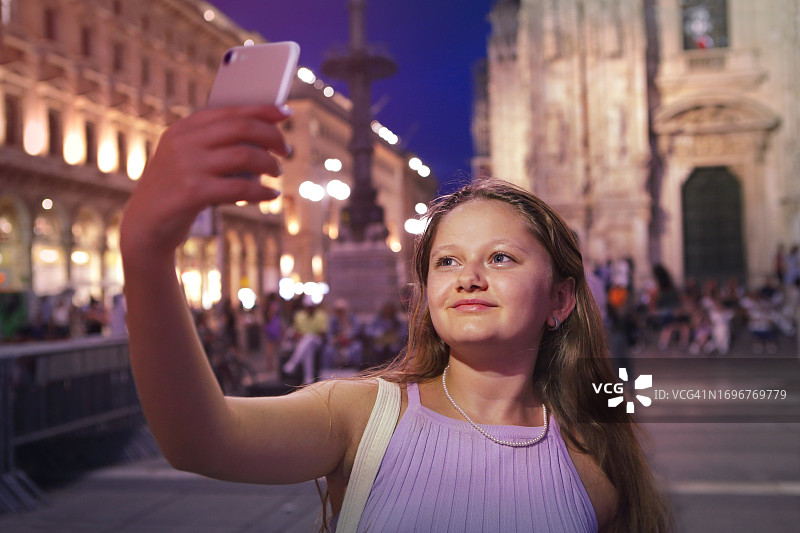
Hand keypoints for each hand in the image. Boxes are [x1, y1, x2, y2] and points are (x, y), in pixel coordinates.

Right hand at [121, 105, 289, 257]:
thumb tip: (266, 135)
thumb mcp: (189, 160)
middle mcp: (183, 142)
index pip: (229, 111)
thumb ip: (217, 144)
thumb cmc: (177, 190)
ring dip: (269, 164)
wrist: (145, 225)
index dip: (261, 110)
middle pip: (241, 128)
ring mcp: (187, 166)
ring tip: (277, 172)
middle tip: (285, 150)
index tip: (285, 113)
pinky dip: (262, 192)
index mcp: (183, 129)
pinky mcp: (192, 193)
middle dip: (271, 136)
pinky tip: (271, 195)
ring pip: (244, 156)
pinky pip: (240, 187)